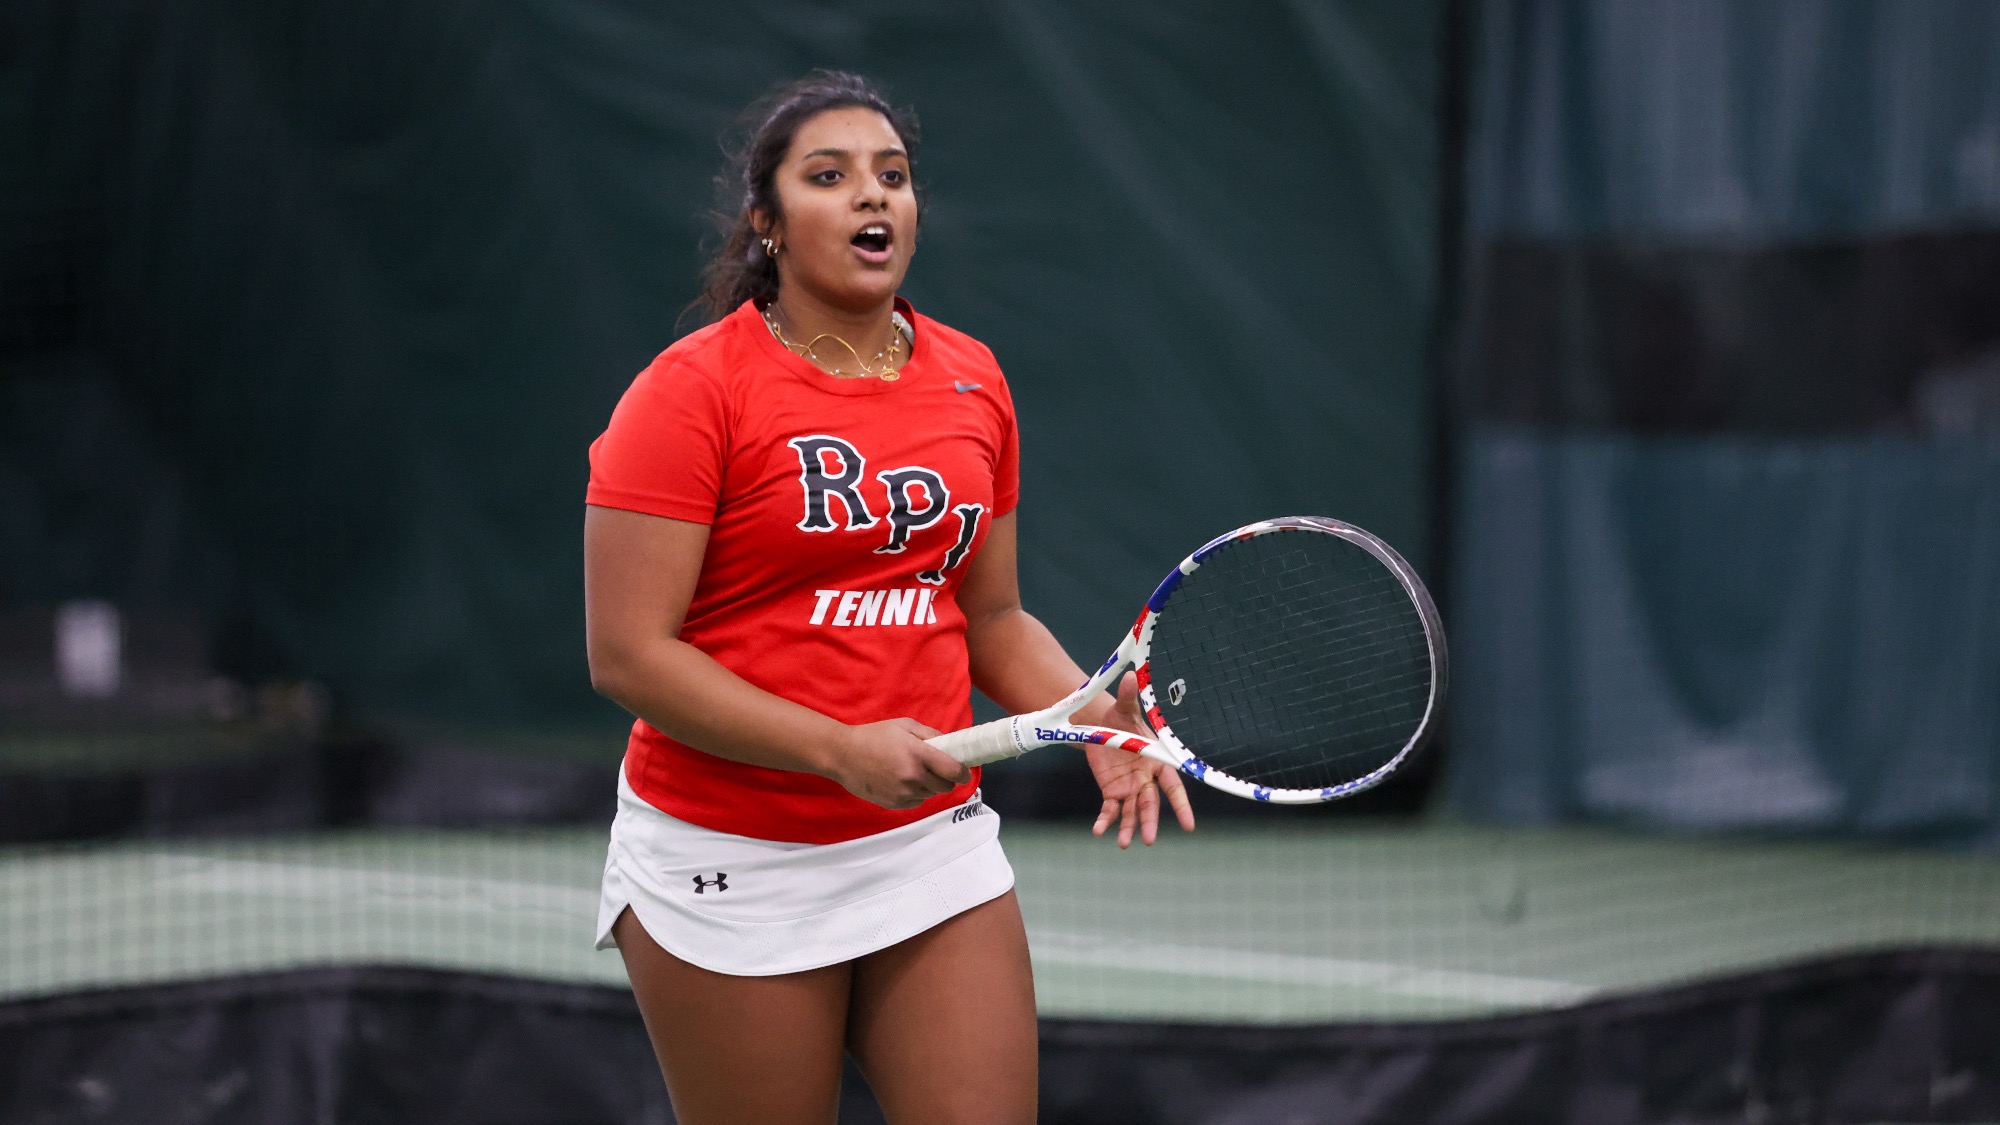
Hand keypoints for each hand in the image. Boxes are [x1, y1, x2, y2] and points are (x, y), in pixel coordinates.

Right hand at [825, 718, 971, 809]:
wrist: (843, 755)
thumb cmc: (874, 736)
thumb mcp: (904, 725)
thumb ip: (930, 734)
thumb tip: (950, 744)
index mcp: (918, 755)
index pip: (953, 771)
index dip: (963, 773)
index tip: (963, 771)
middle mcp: (913, 777)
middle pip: (945, 787)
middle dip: (946, 779)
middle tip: (937, 770)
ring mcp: (903, 793)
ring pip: (930, 795)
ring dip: (929, 786)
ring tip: (914, 773)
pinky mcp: (893, 804)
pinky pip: (916, 802)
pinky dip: (915, 794)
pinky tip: (902, 782)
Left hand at [1084, 672, 1195, 847]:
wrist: (1102, 725)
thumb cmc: (1121, 717)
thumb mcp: (1124, 707)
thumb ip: (1128, 697)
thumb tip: (1131, 677)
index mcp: (1156, 761)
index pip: (1173, 786)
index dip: (1181, 806)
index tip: (1189, 826)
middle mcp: (1146, 778)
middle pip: (1151, 804)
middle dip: (1151, 822)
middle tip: (1149, 840)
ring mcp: (1129, 787)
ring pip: (1132, 812)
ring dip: (1130, 828)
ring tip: (1124, 844)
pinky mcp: (1112, 791)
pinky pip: (1110, 809)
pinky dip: (1106, 821)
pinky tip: (1099, 831)